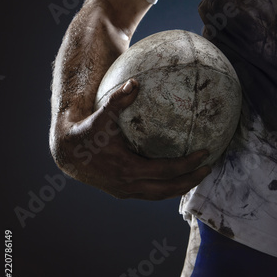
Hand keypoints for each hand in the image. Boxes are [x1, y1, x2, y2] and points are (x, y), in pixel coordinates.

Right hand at [54, 79, 210, 199]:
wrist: (68, 154)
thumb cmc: (87, 132)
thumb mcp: (102, 115)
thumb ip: (118, 99)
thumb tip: (135, 81)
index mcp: (127, 168)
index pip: (165, 171)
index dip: (187, 164)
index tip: (204, 154)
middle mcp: (128, 184)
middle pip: (167, 189)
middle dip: (190, 180)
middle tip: (208, 168)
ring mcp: (125, 191)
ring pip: (159, 194)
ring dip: (179, 187)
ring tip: (196, 175)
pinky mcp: (122, 191)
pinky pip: (150, 193)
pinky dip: (165, 186)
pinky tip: (174, 175)